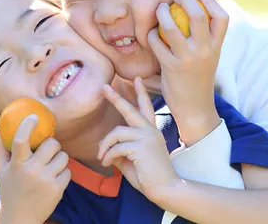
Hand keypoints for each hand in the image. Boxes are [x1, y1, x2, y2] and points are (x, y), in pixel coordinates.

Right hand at [0, 116, 70, 223]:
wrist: (20, 218)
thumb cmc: (9, 190)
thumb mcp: (1, 169)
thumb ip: (0, 146)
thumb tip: (0, 124)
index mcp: (16, 164)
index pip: (21, 139)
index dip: (28, 125)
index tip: (34, 117)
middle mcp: (32, 171)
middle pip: (52, 144)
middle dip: (52, 144)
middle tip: (47, 150)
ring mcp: (46, 180)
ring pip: (63, 156)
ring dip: (59, 158)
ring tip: (50, 165)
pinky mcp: (58, 189)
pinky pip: (68, 171)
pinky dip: (63, 173)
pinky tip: (53, 178)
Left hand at [98, 77, 179, 203]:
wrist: (166, 188)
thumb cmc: (149, 177)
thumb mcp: (132, 160)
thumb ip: (121, 151)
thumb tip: (107, 149)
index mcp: (150, 131)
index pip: (145, 107)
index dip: (140, 92)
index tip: (136, 79)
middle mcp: (150, 130)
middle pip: (130, 109)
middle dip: (115, 98)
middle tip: (104, 87)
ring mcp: (146, 137)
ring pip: (116, 132)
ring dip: (105, 145)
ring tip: (101, 157)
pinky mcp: (141, 147)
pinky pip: (116, 147)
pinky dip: (108, 155)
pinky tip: (107, 164)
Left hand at [147, 0, 227, 144]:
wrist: (195, 108)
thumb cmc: (199, 79)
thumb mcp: (209, 57)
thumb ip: (205, 38)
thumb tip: (196, 11)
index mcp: (217, 47)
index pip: (222, 18)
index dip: (211, 1)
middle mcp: (204, 51)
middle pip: (197, 16)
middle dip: (184, 0)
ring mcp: (187, 59)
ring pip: (172, 27)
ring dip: (162, 13)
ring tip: (160, 9)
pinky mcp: (170, 67)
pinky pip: (157, 42)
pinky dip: (152, 34)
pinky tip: (151, 34)